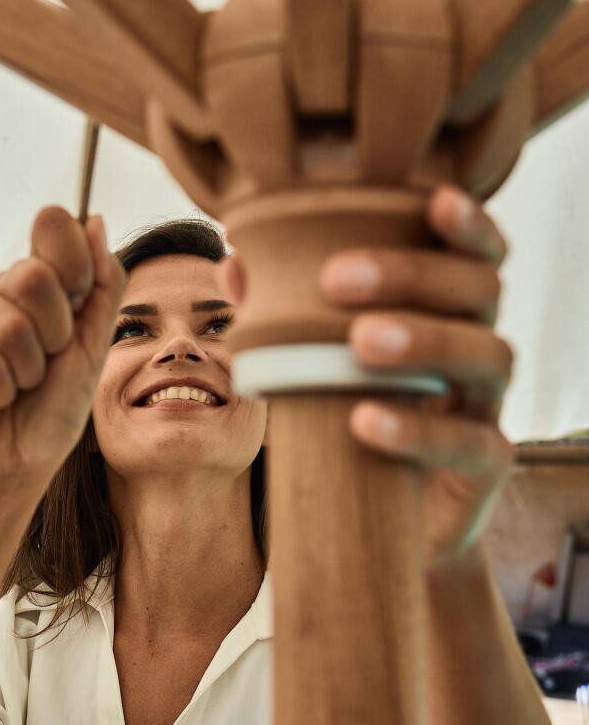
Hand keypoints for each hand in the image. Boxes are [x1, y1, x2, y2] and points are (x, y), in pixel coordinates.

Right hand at [0, 206, 126, 488]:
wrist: (21, 460)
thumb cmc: (57, 407)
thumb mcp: (93, 348)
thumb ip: (102, 286)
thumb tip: (95, 219)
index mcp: (51, 282)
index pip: (57, 227)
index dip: (74, 260)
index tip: (79, 300)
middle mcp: (9, 289)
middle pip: (34, 275)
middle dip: (54, 334)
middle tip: (49, 361)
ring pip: (8, 323)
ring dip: (27, 370)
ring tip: (22, 384)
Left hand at [317, 185, 514, 574]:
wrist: (384, 524)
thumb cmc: (348, 423)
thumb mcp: (315, 366)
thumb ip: (280, 315)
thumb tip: (234, 264)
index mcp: (444, 310)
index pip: (471, 253)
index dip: (466, 222)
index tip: (433, 200)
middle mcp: (475, 346)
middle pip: (479, 290)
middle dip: (414, 273)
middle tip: (337, 279)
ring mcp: (486, 406)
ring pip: (489, 355)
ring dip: (425, 339)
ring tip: (358, 343)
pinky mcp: (485, 465)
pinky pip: (472, 443)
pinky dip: (419, 430)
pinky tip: (364, 421)